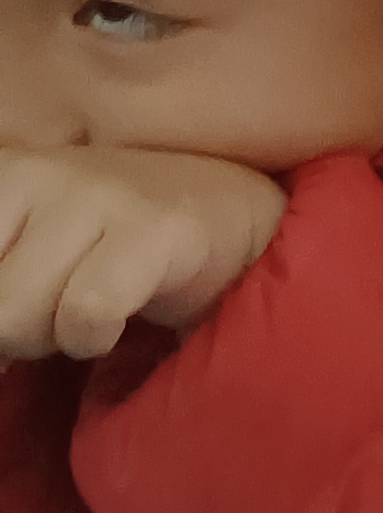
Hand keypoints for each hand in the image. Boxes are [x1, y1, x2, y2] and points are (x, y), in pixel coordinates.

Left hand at [0, 146, 285, 362]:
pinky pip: (86, 312)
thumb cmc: (111, 243)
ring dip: (52, 339)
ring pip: (17, 316)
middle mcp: (34, 173)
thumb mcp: (26, 255)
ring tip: (87, 312)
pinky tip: (116, 321)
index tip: (23, 311)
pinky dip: (93, 337)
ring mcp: (97, 195)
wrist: (230, 211)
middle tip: (57, 312)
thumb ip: (0, 291)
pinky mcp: (158, 228)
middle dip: (13, 333)